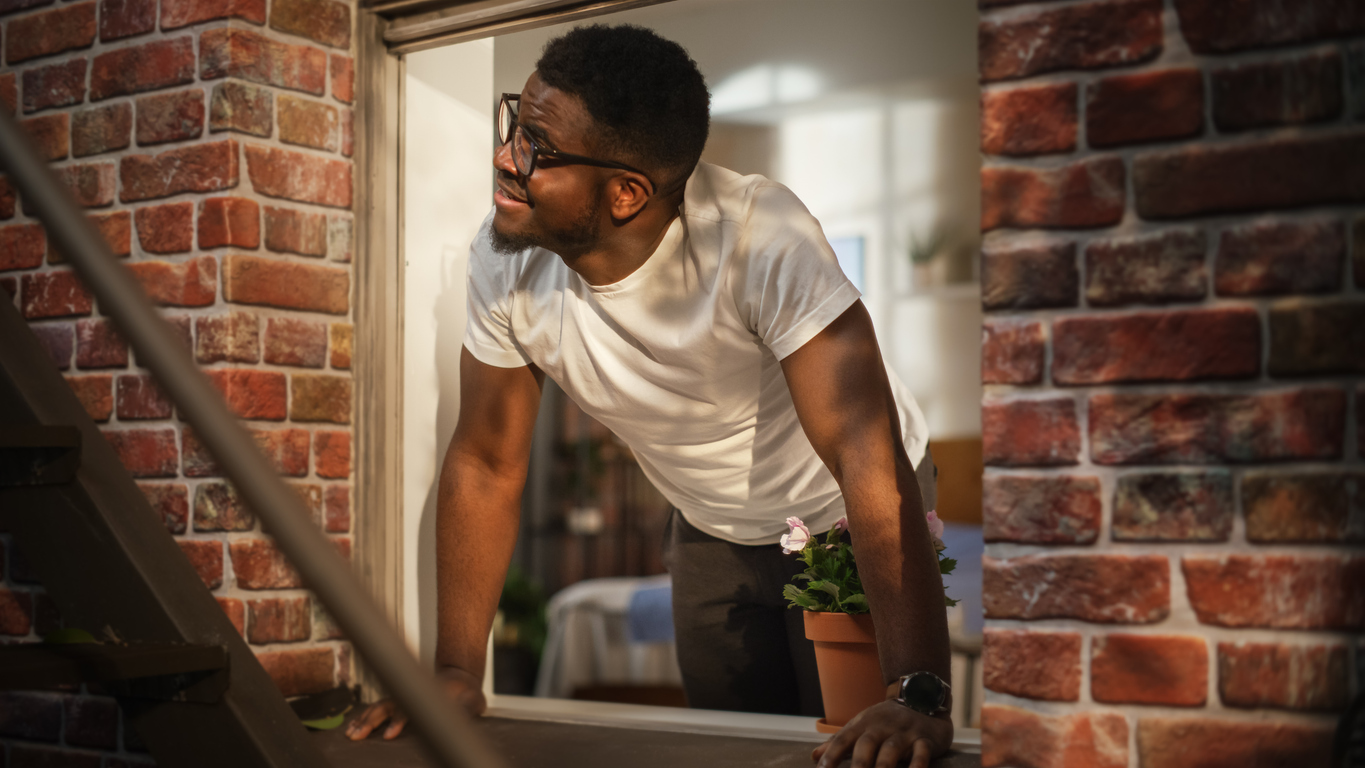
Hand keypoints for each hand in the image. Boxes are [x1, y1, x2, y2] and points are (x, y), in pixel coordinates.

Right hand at [344, 667, 487, 740]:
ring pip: (378, 707)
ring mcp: (403, 697)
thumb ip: (466, 707)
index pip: (409, 709)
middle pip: (387, 707)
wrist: (460, 677)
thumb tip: (461, 713)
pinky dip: (364, 717)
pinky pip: (377, 708)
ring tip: (350, 735)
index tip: (389, 735)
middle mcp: (411, 695)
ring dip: (363, 720)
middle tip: (358, 736)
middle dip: (371, 722)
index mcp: (428, 696)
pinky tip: (353, 727)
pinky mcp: (398, 701)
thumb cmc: (467, 692)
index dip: (398, 721)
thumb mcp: (472, 700)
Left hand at [811, 700, 952, 767]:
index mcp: (863, 724)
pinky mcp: (924, 740)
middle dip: (858, 764)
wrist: (921, 699)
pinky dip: (918, 765)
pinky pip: (921, 753)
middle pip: (867, 744)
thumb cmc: (885, 722)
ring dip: (884, 767)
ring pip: (892, 750)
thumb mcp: (861, 726)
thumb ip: (838, 743)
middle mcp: (882, 726)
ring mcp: (904, 732)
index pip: (843, 739)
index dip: (831, 754)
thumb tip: (814, 756)